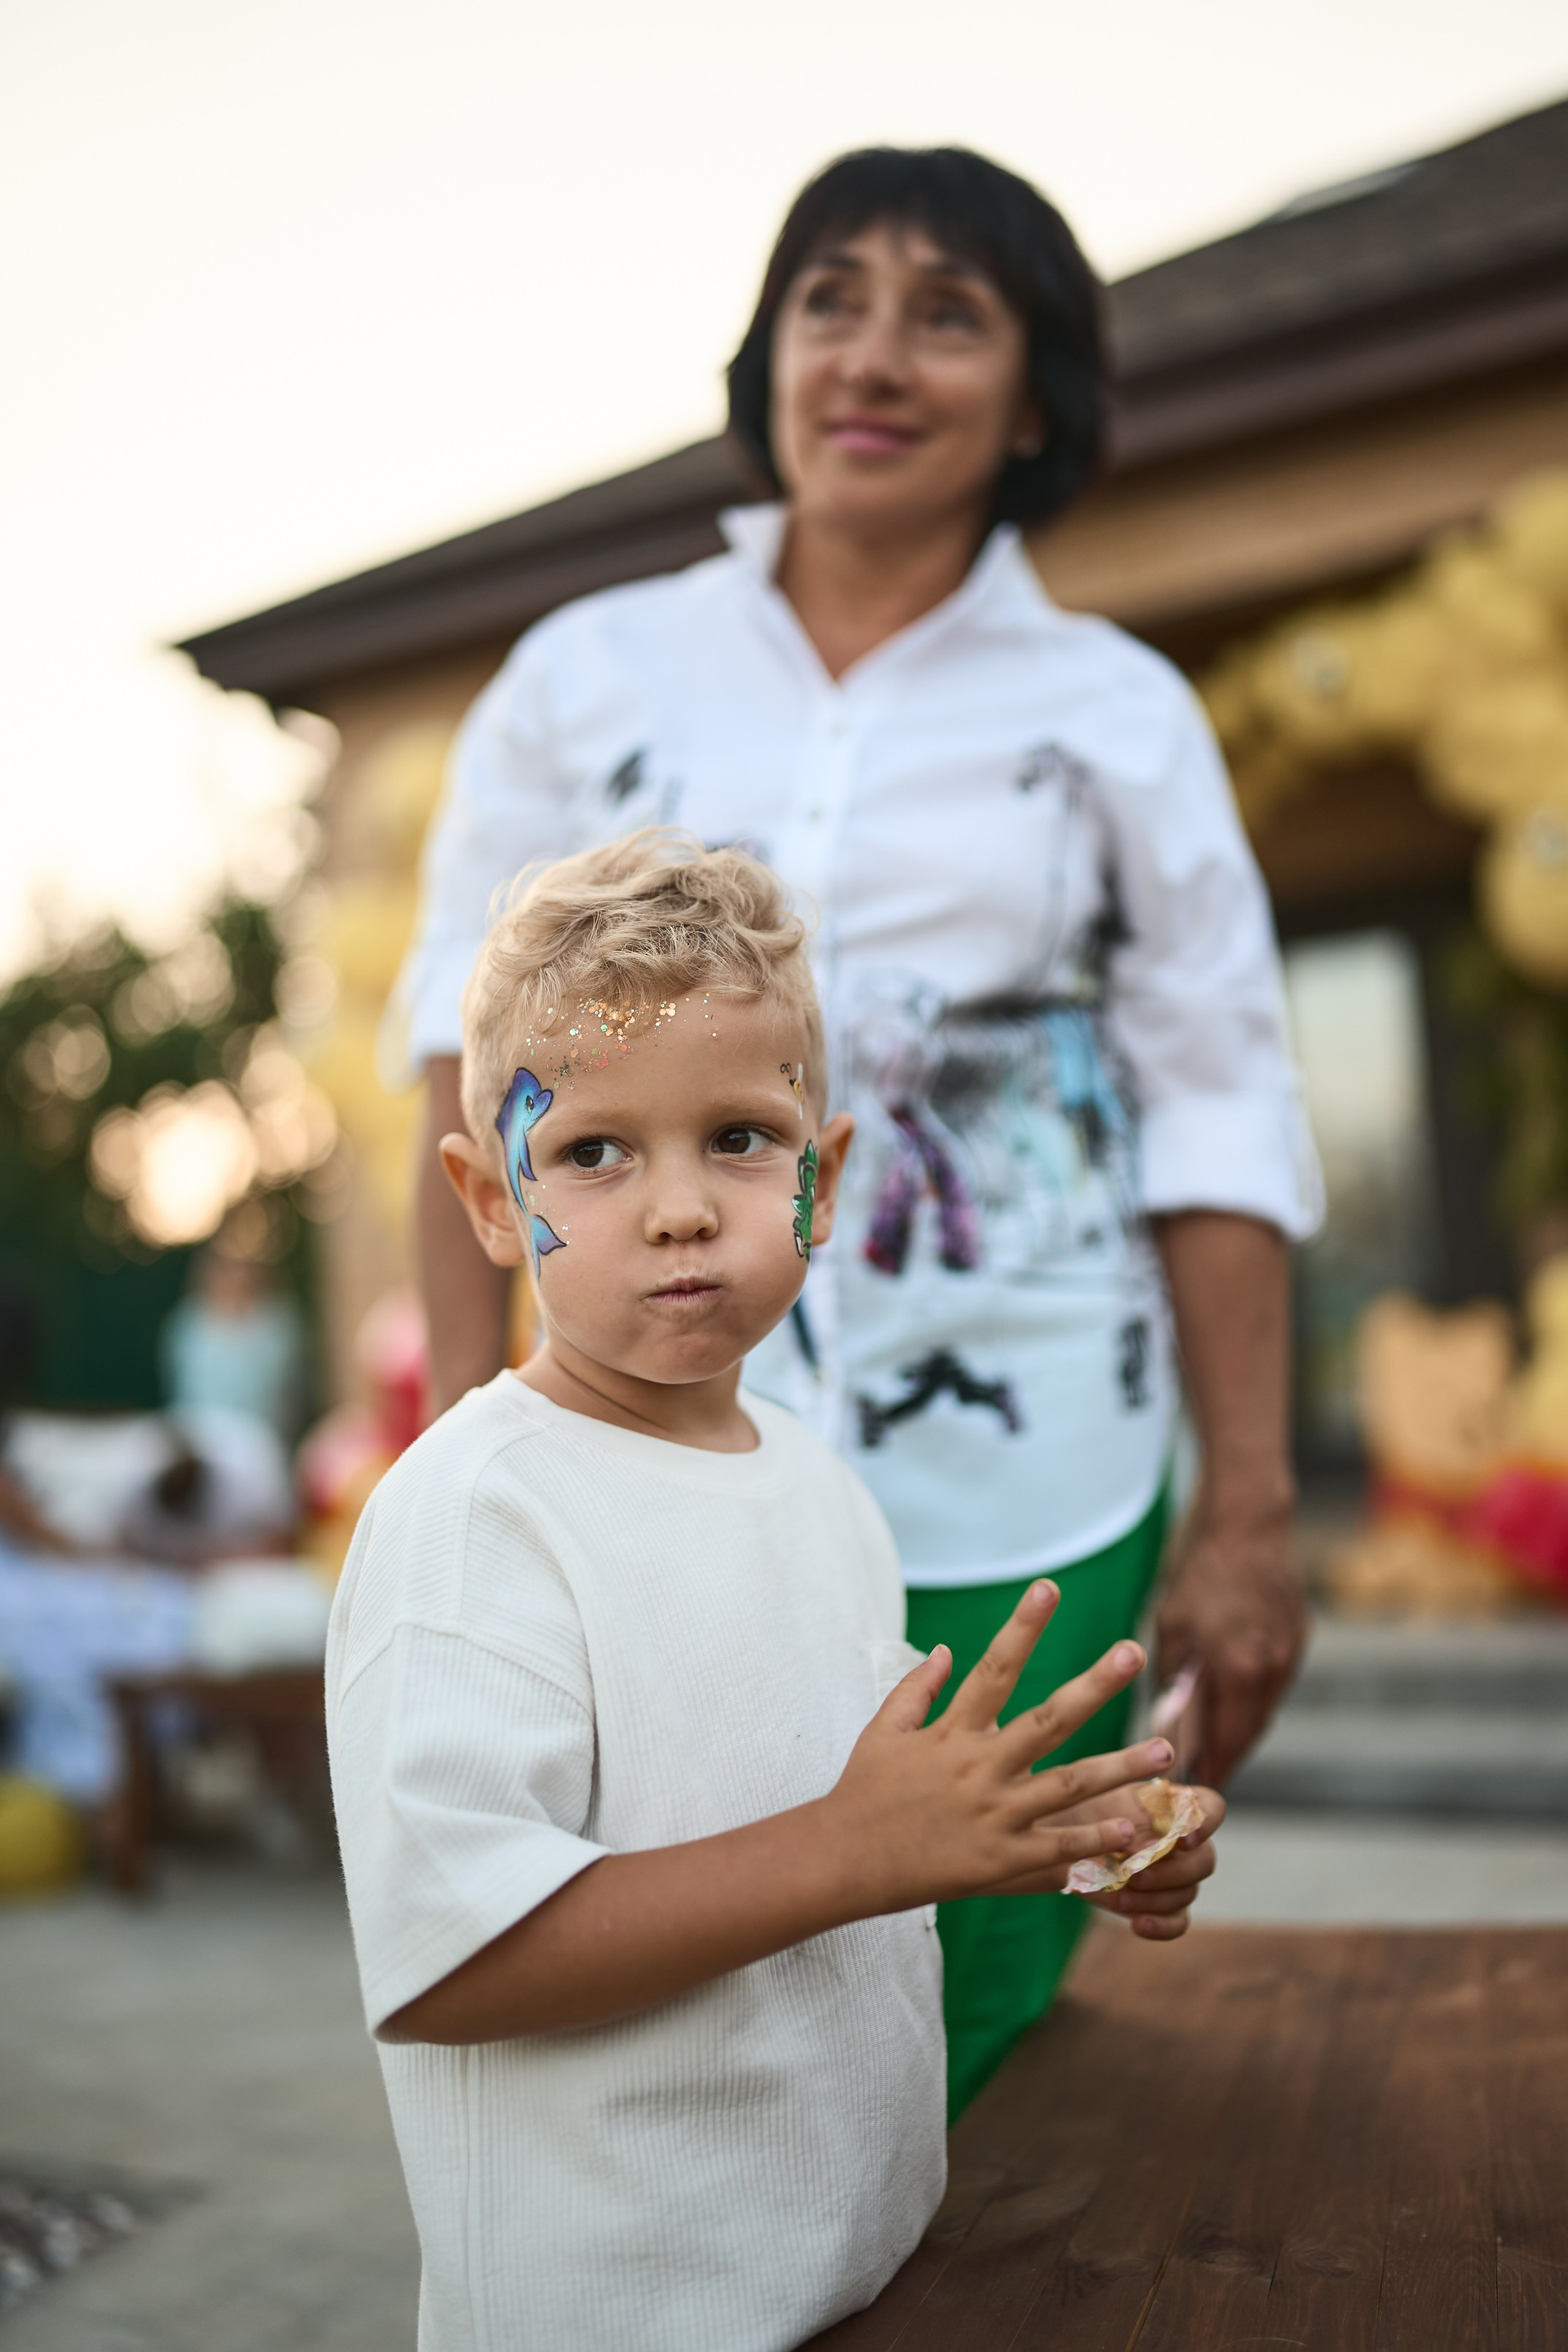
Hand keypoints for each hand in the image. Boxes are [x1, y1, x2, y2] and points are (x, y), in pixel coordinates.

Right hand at [826, 1580, 1177, 1913]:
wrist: (843, 1861)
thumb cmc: (863, 1791)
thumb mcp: (883, 1730)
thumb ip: (917, 1688)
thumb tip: (948, 1650)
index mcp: (952, 1732)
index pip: (995, 1667)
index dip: (1022, 1625)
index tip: (1049, 1587)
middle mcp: (979, 1768)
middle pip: (1048, 1720)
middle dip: (1094, 1685)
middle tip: (1134, 1653)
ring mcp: (994, 1816)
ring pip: (1068, 1786)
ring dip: (1120, 1768)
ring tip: (1167, 1751)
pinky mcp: (1000, 1862)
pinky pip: (1057, 1849)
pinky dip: (1094, 1840)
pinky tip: (1133, 1828)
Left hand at [1074, 1782, 1226, 1940]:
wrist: (1058, 1842)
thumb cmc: (1080, 1811)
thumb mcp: (1099, 1801)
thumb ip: (1130, 1816)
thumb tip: (1152, 1841)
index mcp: (1173, 1804)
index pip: (1211, 1809)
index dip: (1205, 1823)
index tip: (1182, 1839)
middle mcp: (1182, 1842)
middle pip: (1204, 1860)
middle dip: (1171, 1869)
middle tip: (1135, 1872)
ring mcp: (1175, 1876)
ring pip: (1187, 1893)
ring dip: (1154, 1897)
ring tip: (1118, 1897)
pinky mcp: (1160, 1905)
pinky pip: (1177, 1922)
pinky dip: (1161, 1926)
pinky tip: (1138, 1925)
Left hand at [1155, 1497, 1303, 1788]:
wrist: (1250, 1523)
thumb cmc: (1200, 1571)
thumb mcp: (1172, 1628)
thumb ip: (1175, 1682)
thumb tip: (1168, 1729)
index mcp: (1239, 1671)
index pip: (1225, 1742)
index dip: (1209, 1770)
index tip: (1193, 1793)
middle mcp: (1273, 1671)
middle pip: (1249, 1733)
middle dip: (1226, 1758)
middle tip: (1203, 1779)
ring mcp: (1291, 1655)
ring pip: (1263, 1710)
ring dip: (1240, 1730)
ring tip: (1214, 1746)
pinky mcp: (1299, 1638)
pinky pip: (1274, 1684)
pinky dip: (1253, 1699)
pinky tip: (1234, 1700)